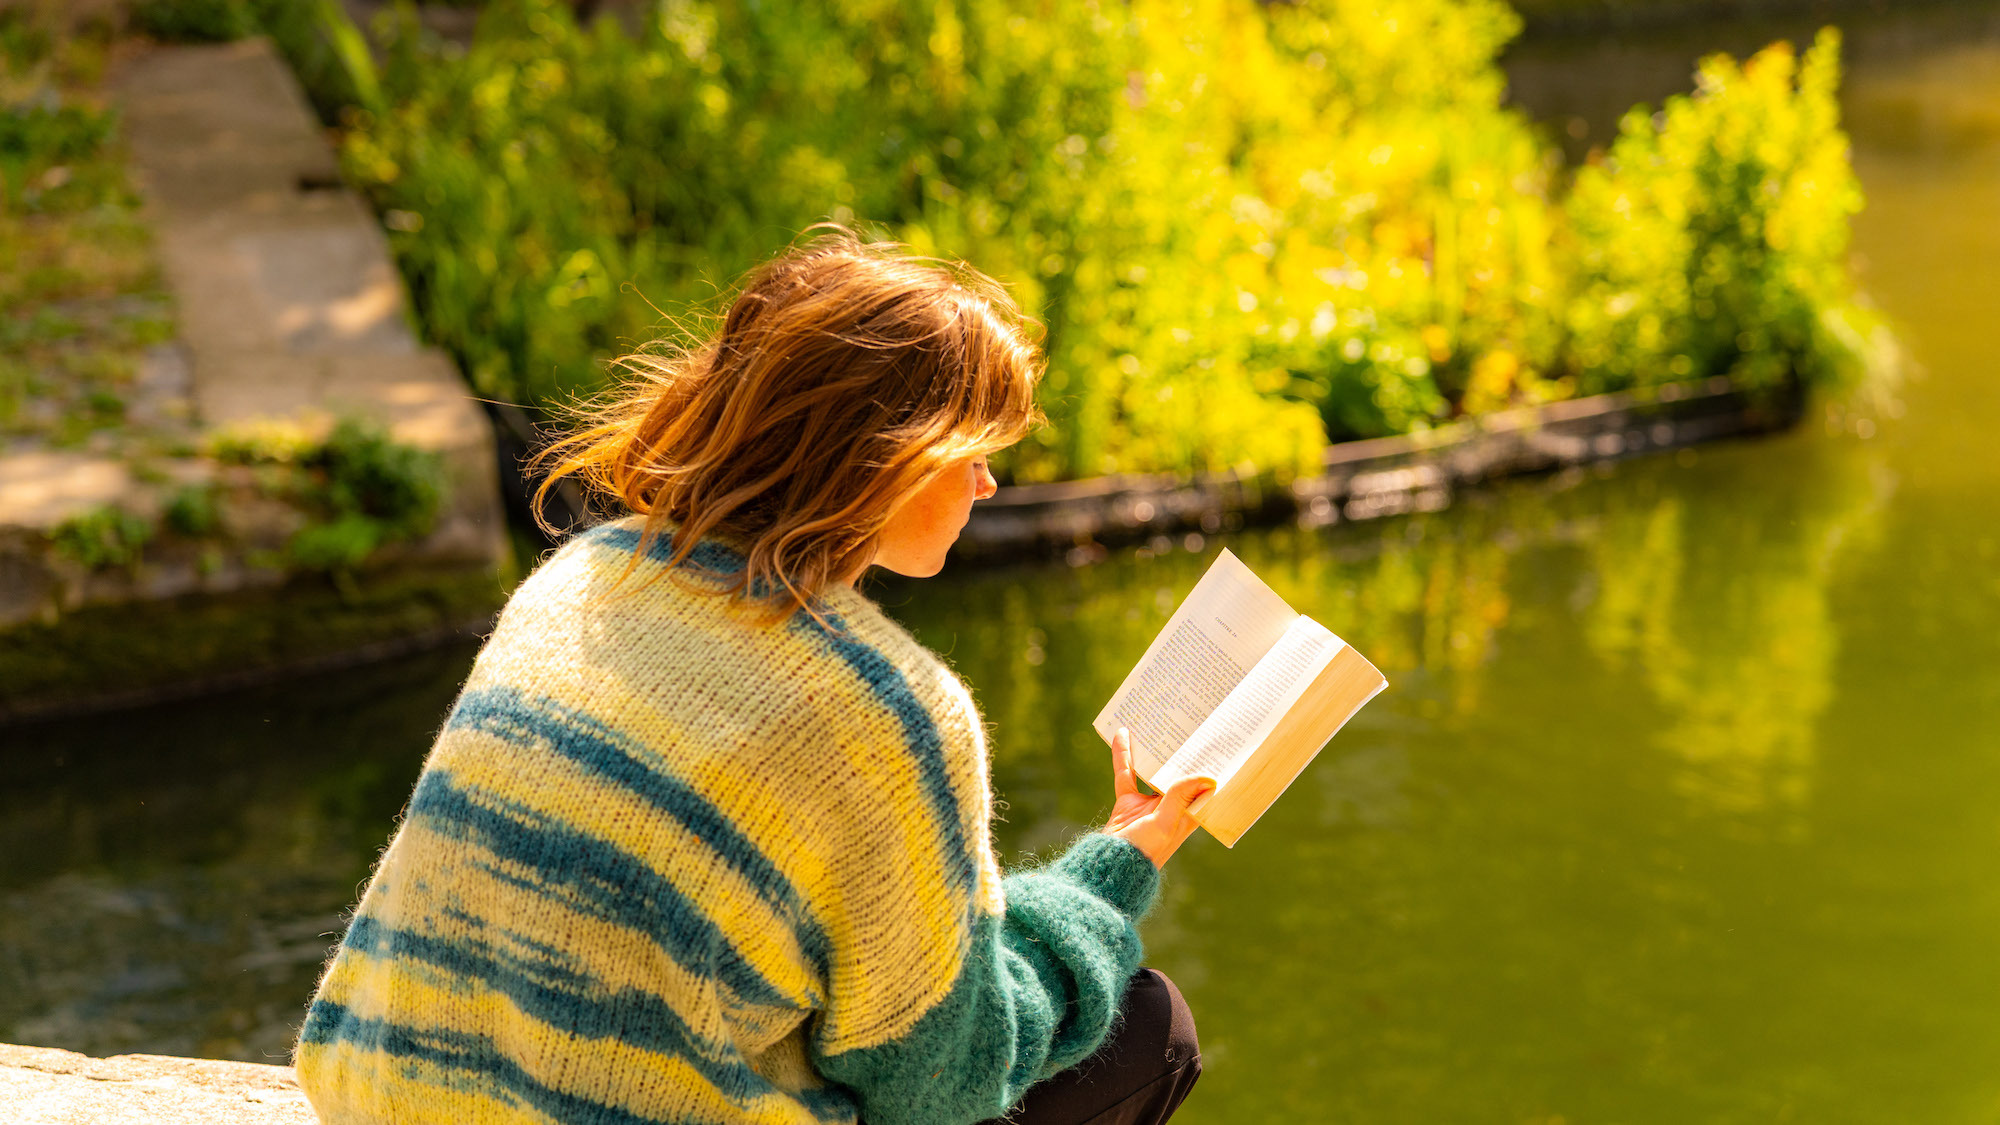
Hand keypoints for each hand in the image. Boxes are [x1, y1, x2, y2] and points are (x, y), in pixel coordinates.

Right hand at [1103, 727, 1215, 868]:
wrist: (1110, 867)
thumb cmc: (1144, 851)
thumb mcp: (1165, 824)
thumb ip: (1180, 798)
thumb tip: (1208, 777)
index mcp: (1187, 815)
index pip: (1203, 786)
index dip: (1210, 767)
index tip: (1217, 744)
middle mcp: (1171, 808)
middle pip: (1179, 773)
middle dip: (1183, 752)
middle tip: (1190, 725)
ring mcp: (1149, 804)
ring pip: (1153, 770)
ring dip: (1154, 750)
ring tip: (1159, 725)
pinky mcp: (1128, 802)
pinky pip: (1126, 773)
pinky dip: (1124, 755)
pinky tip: (1123, 734)